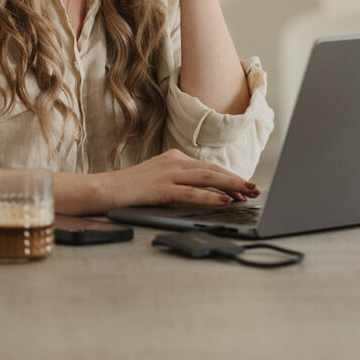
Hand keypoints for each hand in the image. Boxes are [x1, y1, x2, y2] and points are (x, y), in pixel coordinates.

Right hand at [100, 148, 259, 209]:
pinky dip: (210, 197)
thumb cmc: (131, 188)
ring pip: (206, 178)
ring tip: (247, 193)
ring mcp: (167, 174)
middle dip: (236, 180)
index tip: (245, 187)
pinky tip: (225, 202)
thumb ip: (179, 181)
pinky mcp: (161, 188)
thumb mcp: (159, 179)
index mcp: (174, 157)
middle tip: (254, 189)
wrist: (105, 189)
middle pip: (212, 170)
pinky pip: (191, 193)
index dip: (229, 178)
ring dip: (230, 185)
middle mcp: (174, 162)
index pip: (208, 167)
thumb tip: (206, 193)